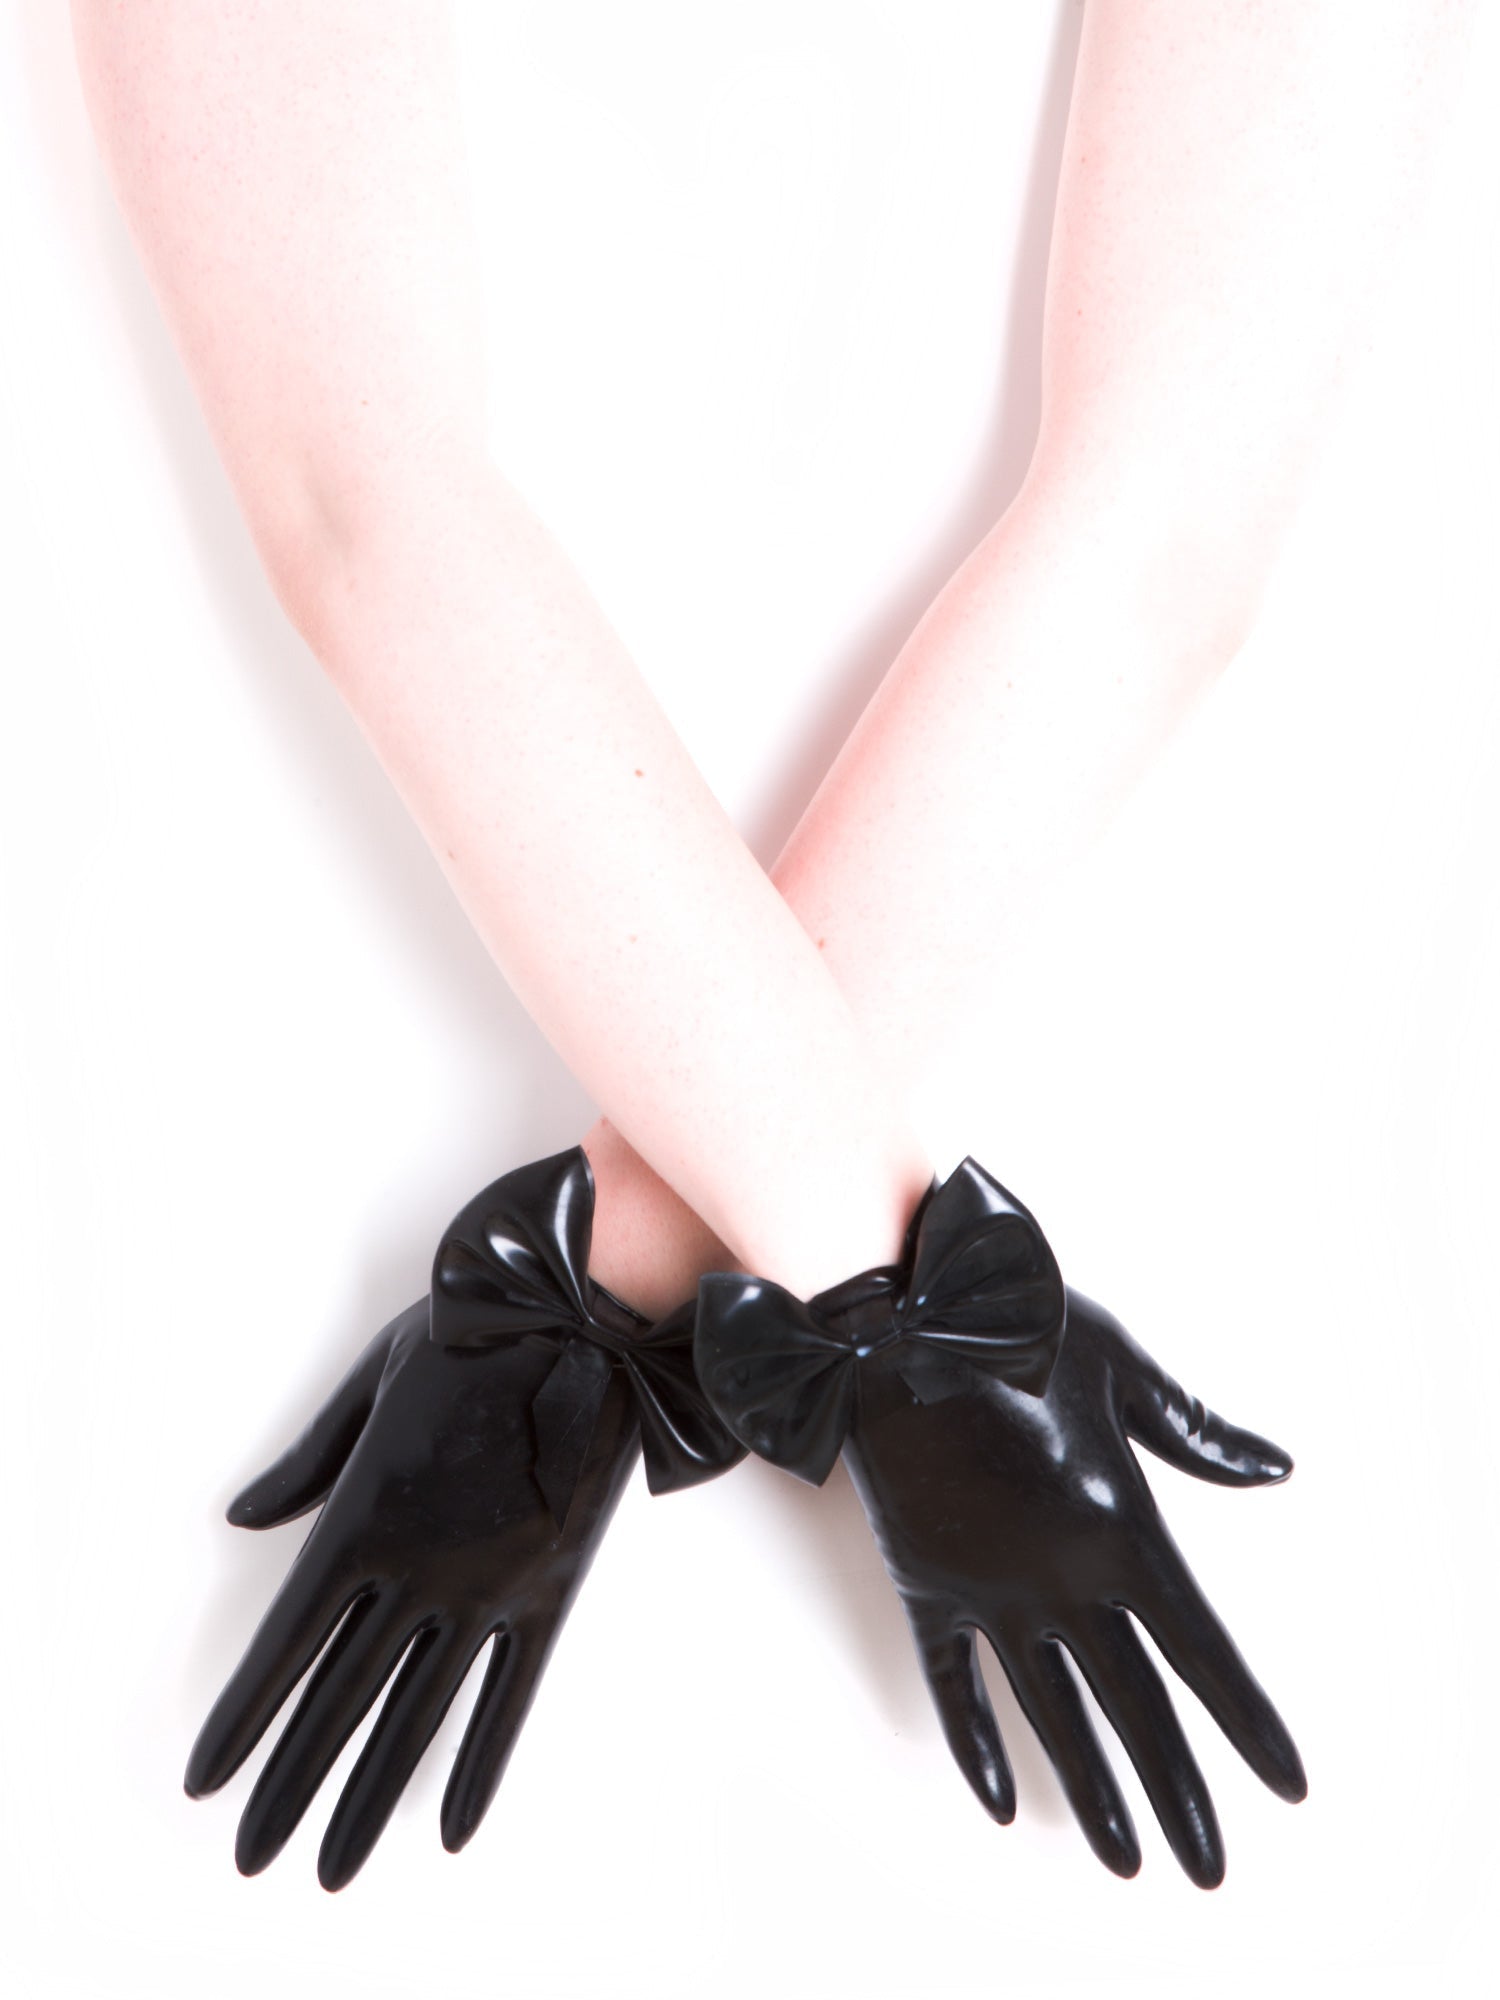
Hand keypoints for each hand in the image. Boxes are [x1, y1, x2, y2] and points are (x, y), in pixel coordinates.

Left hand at [185, 1147, 738, 1888]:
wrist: (584, 1316)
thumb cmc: (472, 1332)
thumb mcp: (372, 1378)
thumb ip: (312, 1459)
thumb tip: (246, 1516)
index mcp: (361, 1517)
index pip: (283, 1644)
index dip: (242, 1717)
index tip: (209, 1777)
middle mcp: (415, 1570)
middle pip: (337, 1701)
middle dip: (289, 1784)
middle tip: (253, 1852)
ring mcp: (483, 1589)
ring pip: (415, 1717)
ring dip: (370, 1797)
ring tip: (335, 1865)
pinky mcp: (546, 1593)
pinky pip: (508, 1698)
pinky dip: (481, 1766)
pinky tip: (453, 1827)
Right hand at [695, 1157, 1304, 1885]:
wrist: (895, 1315)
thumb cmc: (1018, 1321)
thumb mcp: (1121, 1362)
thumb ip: (1192, 1429)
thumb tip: (1274, 1467)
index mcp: (1122, 1527)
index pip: (1205, 1652)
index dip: (1248, 1722)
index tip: (1286, 1786)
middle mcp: (1062, 1578)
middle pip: (1135, 1709)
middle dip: (1180, 1791)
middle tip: (1209, 1866)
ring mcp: (990, 1588)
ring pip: (1050, 1715)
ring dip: (1089, 1790)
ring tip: (1124, 1860)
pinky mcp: (926, 1583)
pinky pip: (953, 1683)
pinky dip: (975, 1741)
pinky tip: (997, 1799)